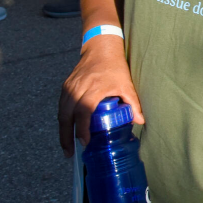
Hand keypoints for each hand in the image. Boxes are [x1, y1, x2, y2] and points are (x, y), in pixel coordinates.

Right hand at [58, 36, 141, 156]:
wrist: (100, 49)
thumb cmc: (115, 67)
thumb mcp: (126, 84)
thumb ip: (133, 103)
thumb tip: (141, 122)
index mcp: (93, 89)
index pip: (83, 112)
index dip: (82, 129)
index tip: (85, 142)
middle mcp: (77, 89)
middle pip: (66, 117)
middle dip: (66, 137)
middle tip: (70, 153)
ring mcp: (69, 88)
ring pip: (61, 113)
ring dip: (62, 131)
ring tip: (67, 147)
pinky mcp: (65, 87)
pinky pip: (61, 106)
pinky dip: (63, 120)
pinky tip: (67, 130)